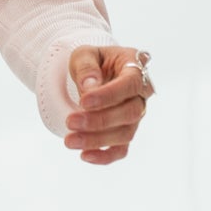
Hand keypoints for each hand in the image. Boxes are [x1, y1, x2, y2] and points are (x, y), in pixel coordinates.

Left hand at [64, 44, 151, 163]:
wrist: (92, 73)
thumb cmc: (92, 61)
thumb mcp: (84, 54)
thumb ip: (86, 67)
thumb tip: (90, 87)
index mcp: (135, 69)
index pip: (129, 85)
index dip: (108, 96)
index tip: (83, 102)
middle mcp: (141, 95)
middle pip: (130, 113)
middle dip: (99, 120)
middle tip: (70, 121)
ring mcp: (135, 116)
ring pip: (125, 133)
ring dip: (97, 140)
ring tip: (69, 140)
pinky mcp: (125, 132)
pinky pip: (121, 150)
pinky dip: (105, 156)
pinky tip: (84, 155)